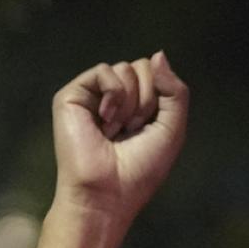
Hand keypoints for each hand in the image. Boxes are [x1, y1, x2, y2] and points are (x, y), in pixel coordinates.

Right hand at [52, 53, 188, 221]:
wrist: (107, 193)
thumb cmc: (140, 170)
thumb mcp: (172, 129)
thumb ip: (175, 91)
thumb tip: (158, 54)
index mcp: (137, 106)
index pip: (158, 75)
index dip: (161, 98)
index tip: (150, 129)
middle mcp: (115, 98)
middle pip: (143, 66)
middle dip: (146, 100)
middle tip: (132, 130)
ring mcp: (93, 95)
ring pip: (126, 68)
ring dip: (130, 103)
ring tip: (115, 130)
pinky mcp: (73, 95)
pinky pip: (105, 70)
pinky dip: (113, 96)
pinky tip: (104, 121)